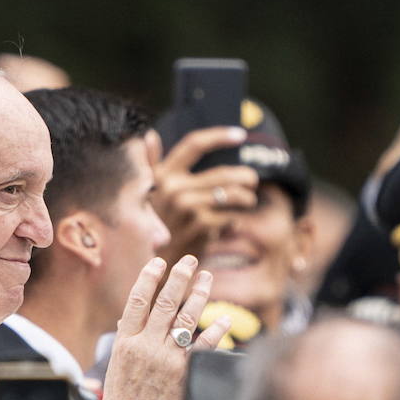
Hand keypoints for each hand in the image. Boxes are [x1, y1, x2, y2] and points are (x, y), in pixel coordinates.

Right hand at [97, 255, 229, 399]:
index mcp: (125, 342)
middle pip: (164, 304)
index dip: (148, 278)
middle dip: (179, 278)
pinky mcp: (184, 373)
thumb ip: (126, 337)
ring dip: (198, 295)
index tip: (159, 262)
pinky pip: (203, 346)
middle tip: (190, 260)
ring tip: (207, 278)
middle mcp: (145, 347)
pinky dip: (216, 330)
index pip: (136, 301)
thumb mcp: (117, 364)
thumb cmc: (123, 397)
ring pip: (185, 318)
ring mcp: (166, 360)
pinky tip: (224, 317)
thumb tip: (129, 315)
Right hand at [149, 127, 258, 263]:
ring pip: (231, 194)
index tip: (240, 135)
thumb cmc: (156, 228)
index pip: (194, 144)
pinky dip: (235, 221)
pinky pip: (230, 216)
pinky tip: (231, 226)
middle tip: (253, 181)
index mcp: (163, 175)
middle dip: (244, 176)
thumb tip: (149, 135)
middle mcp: (173, 188)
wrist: (155, 264)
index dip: (219, 136)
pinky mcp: (200, 225)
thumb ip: (151, 166)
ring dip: (246, 198)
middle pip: (222, 173)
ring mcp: (187, 207)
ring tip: (249, 202)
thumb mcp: (146, 195)